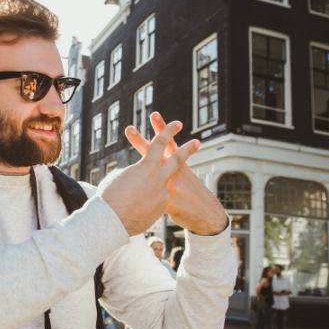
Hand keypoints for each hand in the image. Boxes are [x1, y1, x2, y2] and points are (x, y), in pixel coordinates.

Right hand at [100, 120, 181, 234]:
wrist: (113, 222)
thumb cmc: (109, 197)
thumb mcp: (119, 178)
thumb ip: (133, 174)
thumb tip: (138, 177)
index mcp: (146, 166)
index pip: (160, 143)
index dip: (168, 131)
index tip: (176, 125)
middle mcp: (158, 178)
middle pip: (177, 160)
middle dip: (187, 149)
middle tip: (197, 143)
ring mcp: (162, 194)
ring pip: (170, 184)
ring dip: (177, 181)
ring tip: (182, 180)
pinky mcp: (162, 208)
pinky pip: (158, 200)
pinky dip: (150, 201)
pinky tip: (140, 207)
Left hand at [126, 112, 228, 235]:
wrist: (206, 214)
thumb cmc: (192, 194)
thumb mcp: (184, 178)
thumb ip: (168, 171)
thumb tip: (155, 166)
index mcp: (178, 164)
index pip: (167, 143)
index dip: (161, 128)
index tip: (153, 114)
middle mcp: (174, 172)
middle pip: (155, 154)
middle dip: (140, 141)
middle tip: (128, 128)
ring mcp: (170, 187)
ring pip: (147, 178)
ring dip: (133, 175)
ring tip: (122, 167)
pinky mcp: (167, 203)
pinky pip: (147, 202)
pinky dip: (139, 204)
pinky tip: (134, 207)